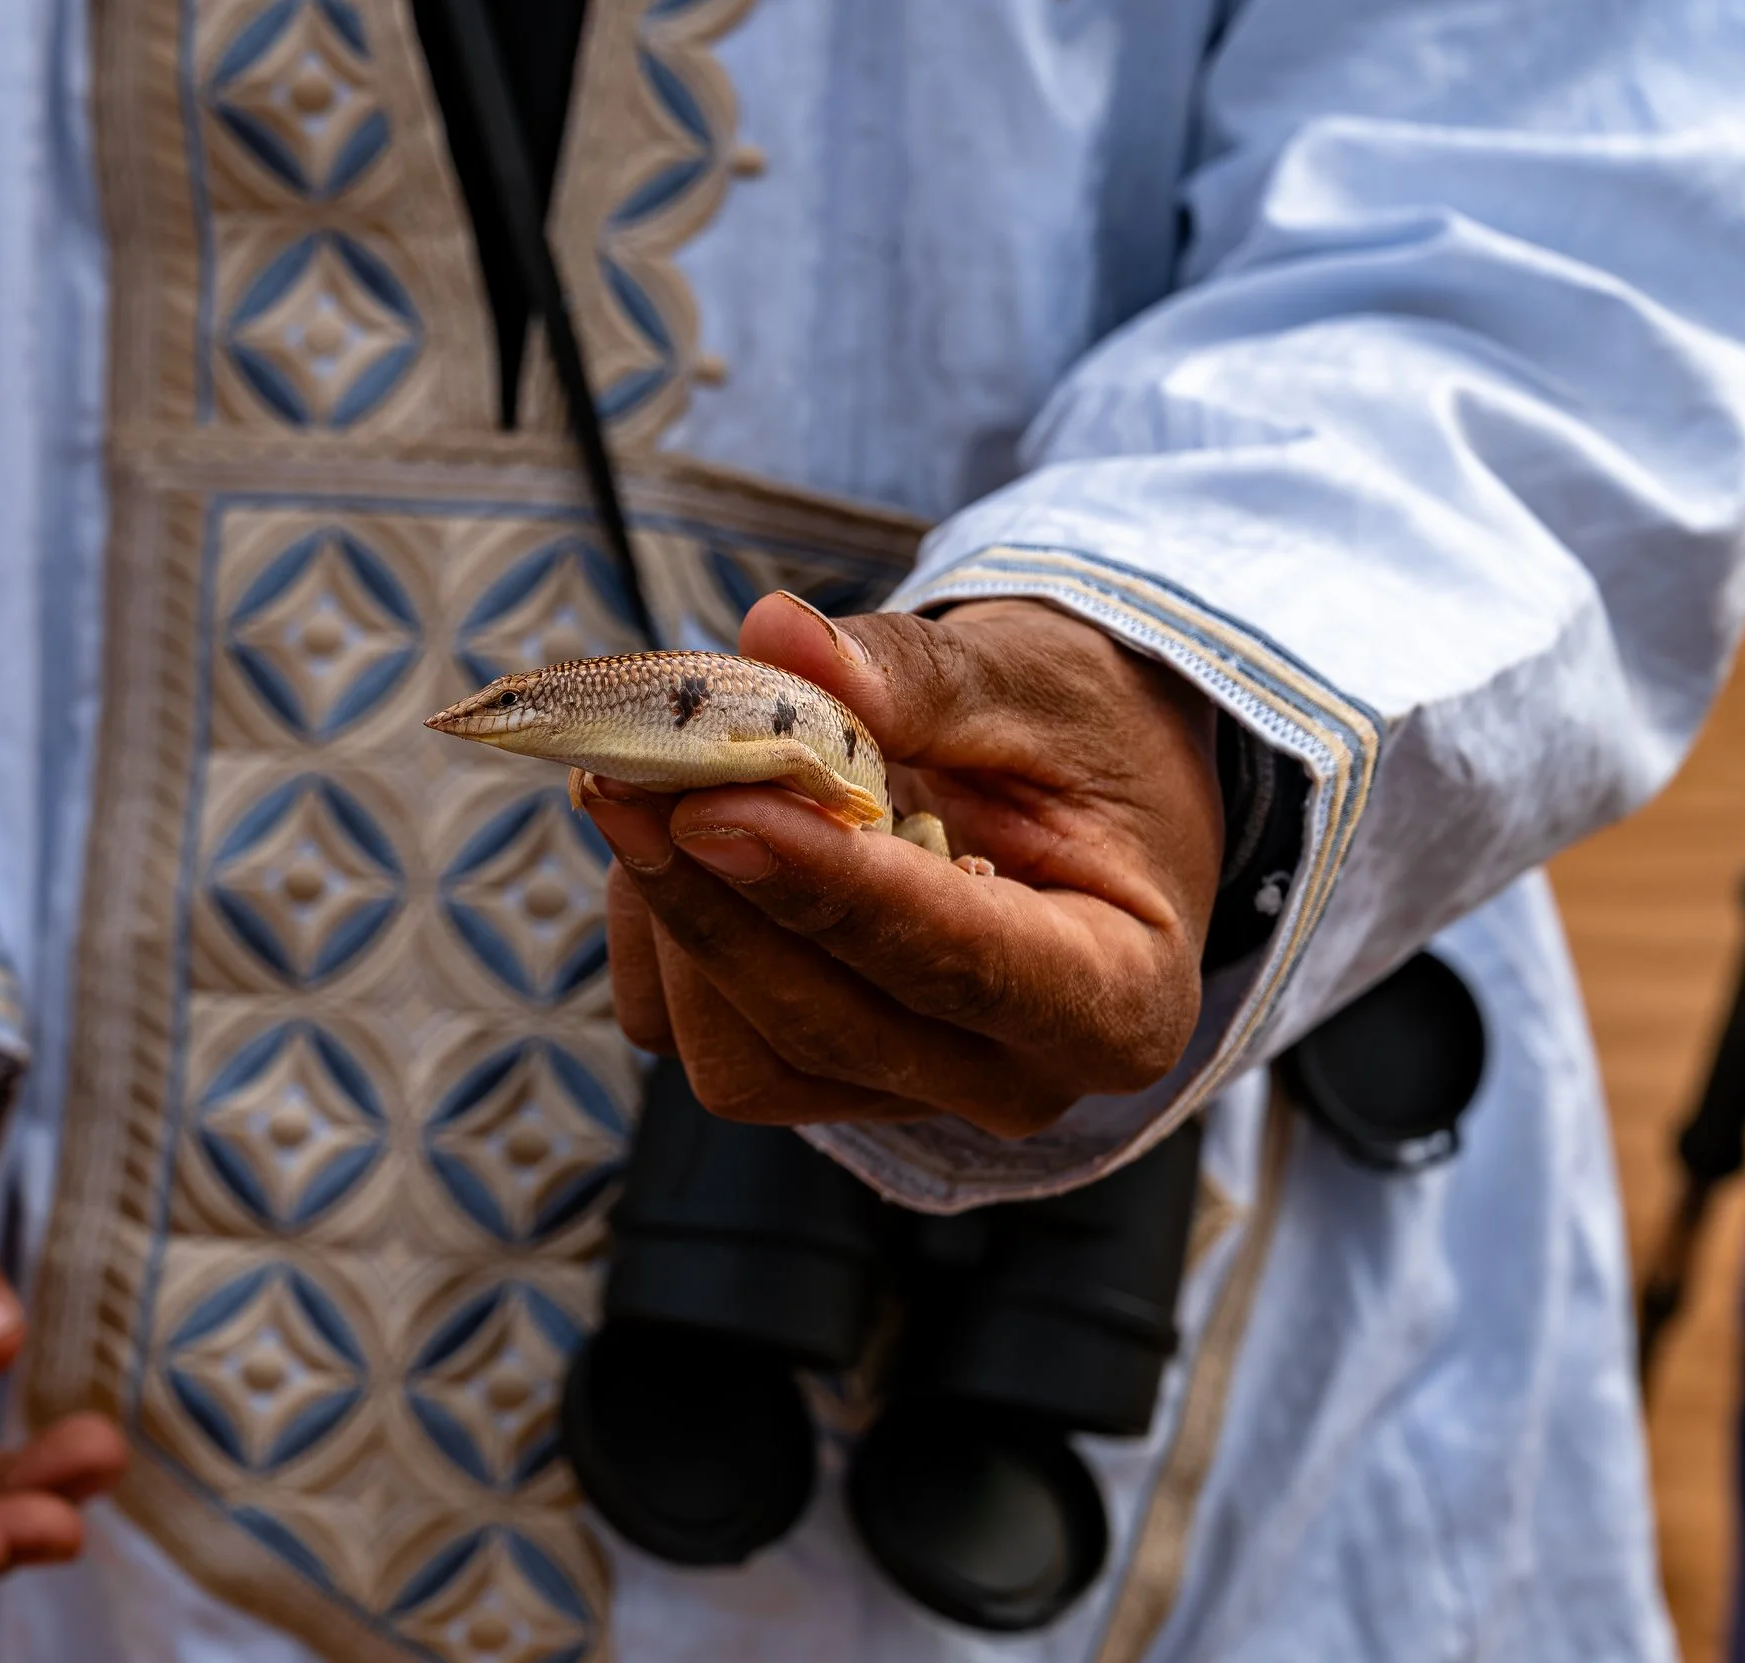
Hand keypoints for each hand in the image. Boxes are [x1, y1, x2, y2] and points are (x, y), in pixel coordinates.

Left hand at [589, 594, 1223, 1137]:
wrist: (1073, 793)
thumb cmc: (1081, 740)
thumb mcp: (1028, 682)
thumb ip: (910, 674)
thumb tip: (776, 637)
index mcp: (1115, 1003)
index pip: (962, 964)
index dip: (830, 890)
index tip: (716, 811)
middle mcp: (1008, 1080)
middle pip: (823, 1024)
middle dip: (714, 896)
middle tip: (629, 770)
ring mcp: (898, 1093)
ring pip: (734, 1052)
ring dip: (672, 912)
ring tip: (661, 779)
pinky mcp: (802, 1079)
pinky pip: (681, 1033)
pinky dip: (654, 930)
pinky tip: (674, 829)